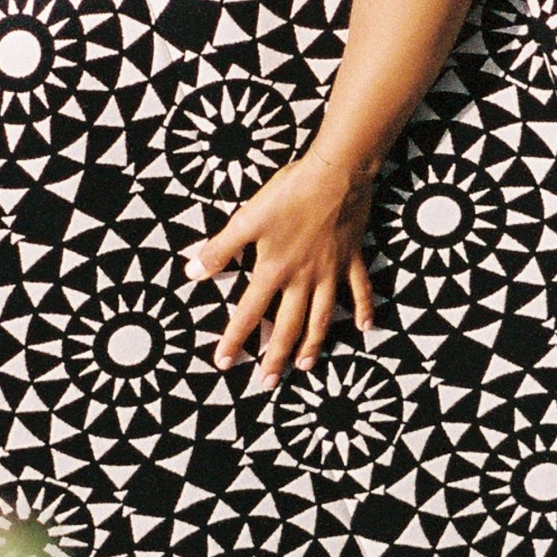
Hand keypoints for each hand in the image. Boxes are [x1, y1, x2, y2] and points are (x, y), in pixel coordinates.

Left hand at [184, 142, 377, 390]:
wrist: (335, 174)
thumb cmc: (289, 194)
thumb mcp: (247, 219)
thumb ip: (220, 249)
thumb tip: (191, 272)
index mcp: (274, 270)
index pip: (249, 313)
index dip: (234, 339)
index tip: (223, 363)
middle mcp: (304, 278)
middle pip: (288, 326)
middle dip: (276, 357)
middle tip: (267, 383)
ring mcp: (330, 271)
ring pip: (322, 316)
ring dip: (313, 343)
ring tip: (305, 367)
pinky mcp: (351, 258)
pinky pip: (359, 289)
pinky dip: (363, 308)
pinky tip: (365, 327)